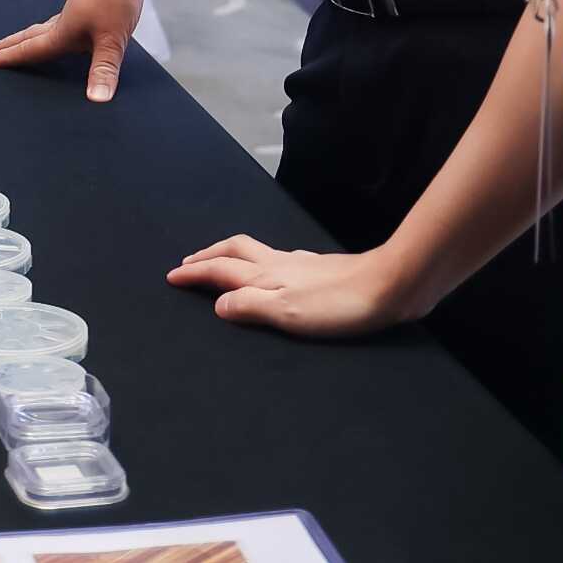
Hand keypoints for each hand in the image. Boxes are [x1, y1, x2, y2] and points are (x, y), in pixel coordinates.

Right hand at [0, 0, 147, 100]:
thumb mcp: (111, 37)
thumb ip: (104, 69)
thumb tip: (96, 100)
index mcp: (63, 31)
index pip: (31, 48)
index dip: (11, 57)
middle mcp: (67, 20)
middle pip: (34, 34)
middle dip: (15, 44)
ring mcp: (80, 9)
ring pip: (50, 26)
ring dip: (35, 34)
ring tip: (27, 39)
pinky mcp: (94, 2)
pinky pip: (70, 20)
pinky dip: (60, 27)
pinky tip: (76, 29)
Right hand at [166, 236, 426, 338]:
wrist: (390, 285)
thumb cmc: (340, 303)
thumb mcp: (287, 312)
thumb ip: (250, 306)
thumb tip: (218, 304)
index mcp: (267, 274)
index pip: (221, 270)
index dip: (195, 273)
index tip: (172, 276)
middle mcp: (280, 263)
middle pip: (235, 250)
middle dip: (208, 255)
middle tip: (189, 261)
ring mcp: (301, 264)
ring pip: (256, 252)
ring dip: (231, 255)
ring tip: (221, 261)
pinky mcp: (320, 269)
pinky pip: (278, 258)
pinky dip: (260, 261)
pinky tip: (273, 269)